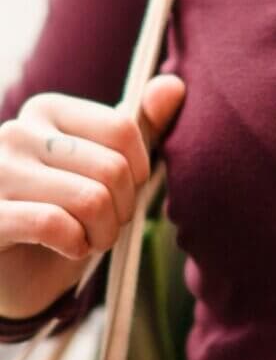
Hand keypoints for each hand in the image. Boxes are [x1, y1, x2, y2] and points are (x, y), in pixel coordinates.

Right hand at [0, 76, 185, 260]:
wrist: (16, 274)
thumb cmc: (65, 214)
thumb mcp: (106, 169)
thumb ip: (140, 127)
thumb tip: (175, 85)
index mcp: (46, 110)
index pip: (122, 128)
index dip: (139, 172)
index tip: (123, 193)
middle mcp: (16, 132)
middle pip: (111, 168)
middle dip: (123, 209)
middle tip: (105, 225)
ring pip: (91, 199)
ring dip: (103, 233)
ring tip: (89, 239)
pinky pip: (54, 224)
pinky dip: (76, 244)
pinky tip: (68, 248)